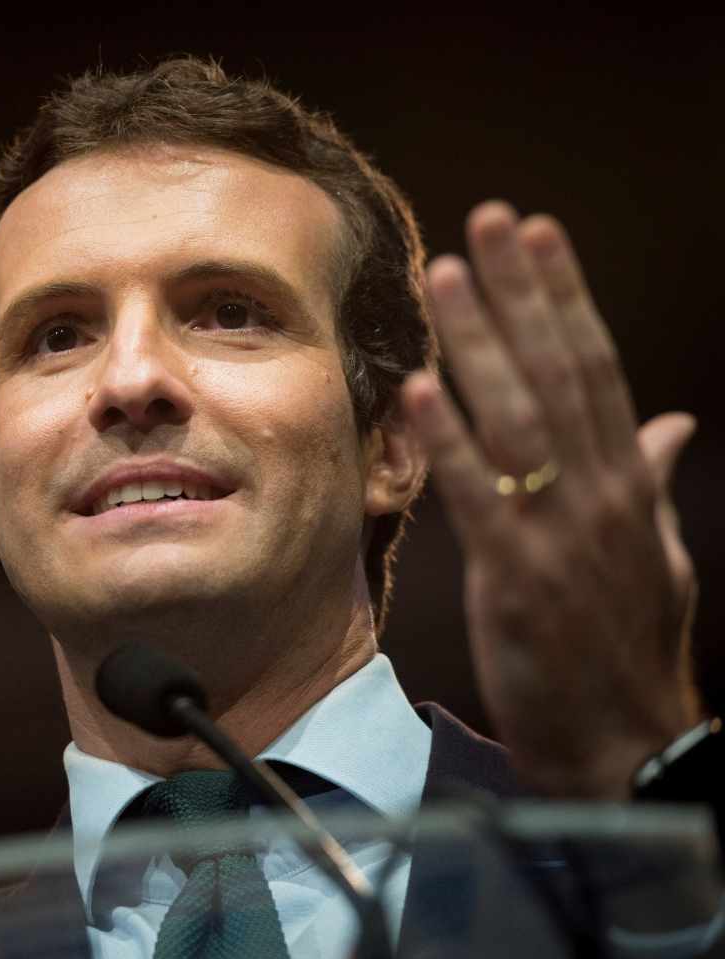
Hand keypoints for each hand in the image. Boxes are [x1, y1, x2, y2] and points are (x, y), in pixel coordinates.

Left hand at [400, 202, 699, 798]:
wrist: (625, 746)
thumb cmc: (626, 650)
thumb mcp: (653, 556)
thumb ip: (650, 482)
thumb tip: (667, 423)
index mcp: (627, 484)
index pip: (595, 369)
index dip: (565, 297)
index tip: (537, 234)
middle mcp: (600, 493)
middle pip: (559, 372)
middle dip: (522, 292)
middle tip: (488, 219)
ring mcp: (560, 533)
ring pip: (519, 418)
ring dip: (482, 343)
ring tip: (446, 275)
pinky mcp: (518, 579)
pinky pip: (480, 498)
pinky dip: (452, 442)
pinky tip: (424, 389)